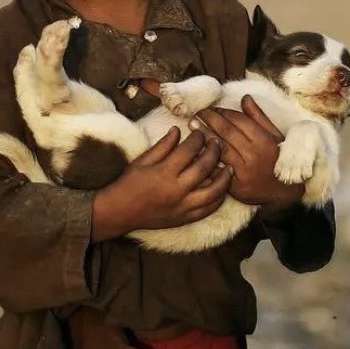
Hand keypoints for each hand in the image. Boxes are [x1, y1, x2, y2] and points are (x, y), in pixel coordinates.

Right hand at [91, 128, 232, 240]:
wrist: (120, 211)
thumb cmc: (129, 182)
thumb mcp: (143, 160)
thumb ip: (163, 145)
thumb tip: (178, 130)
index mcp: (164, 172)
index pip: (188, 151)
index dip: (197, 138)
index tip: (200, 132)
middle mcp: (176, 190)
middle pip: (204, 168)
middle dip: (214, 152)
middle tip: (217, 143)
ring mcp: (182, 206)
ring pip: (213, 192)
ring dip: (224, 178)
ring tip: (229, 167)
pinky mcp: (184, 218)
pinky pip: (208, 210)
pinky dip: (218, 199)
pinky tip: (223, 190)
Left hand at [192, 96, 304, 212]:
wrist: (284, 193)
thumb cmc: (279, 160)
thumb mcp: (275, 136)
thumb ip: (259, 117)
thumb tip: (245, 98)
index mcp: (264, 140)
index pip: (238, 120)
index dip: (222, 112)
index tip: (211, 107)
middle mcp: (253, 155)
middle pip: (226, 132)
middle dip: (209, 119)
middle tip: (197, 112)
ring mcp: (243, 172)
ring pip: (219, 149)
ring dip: (204, 135)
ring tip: (193, 125)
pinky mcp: (235, 187)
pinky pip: (216, 169)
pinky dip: (205, 158)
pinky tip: (195, 149)